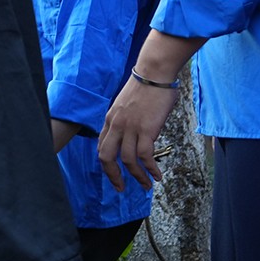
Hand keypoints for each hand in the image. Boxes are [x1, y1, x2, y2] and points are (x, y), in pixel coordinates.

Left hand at [97, 73, 181, 189]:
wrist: (154, 73)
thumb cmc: (145, 87)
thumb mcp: (126, 105)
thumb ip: (125, 121)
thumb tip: (133, 136)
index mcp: (110, 120)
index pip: (102, 147)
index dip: (106, 164)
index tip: (114, 175)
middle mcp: (116, 125)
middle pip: (106, 157)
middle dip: (113, 176)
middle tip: (122, 188)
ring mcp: (130, 127)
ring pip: (127, 160)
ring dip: (137, 176)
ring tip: (147, 185)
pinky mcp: (146, 128)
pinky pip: (145, 155)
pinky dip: (150, 169)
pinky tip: (157, 175)